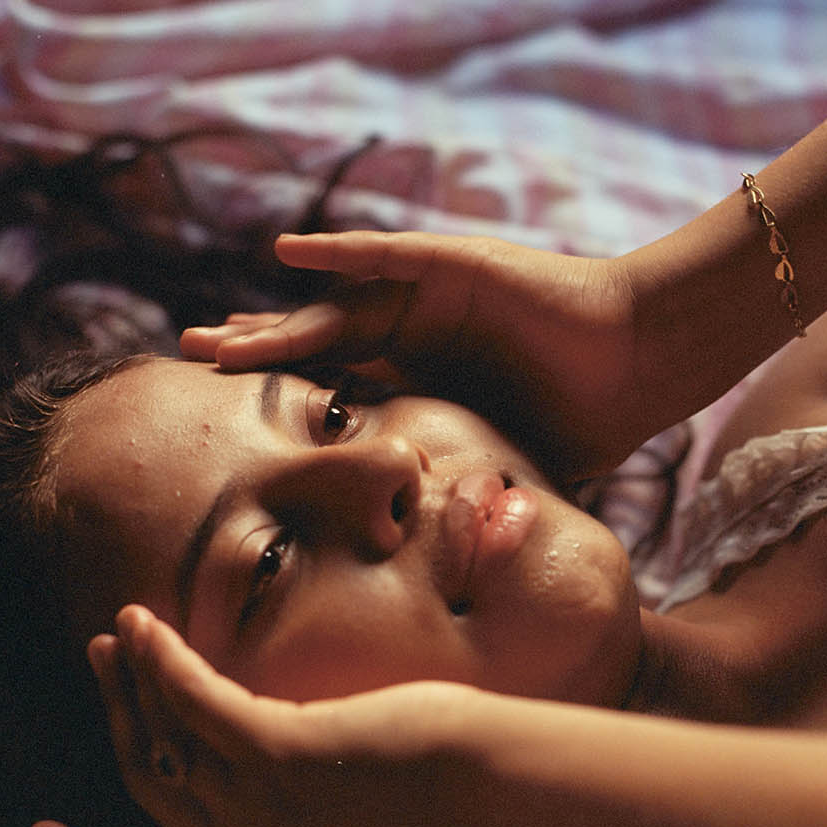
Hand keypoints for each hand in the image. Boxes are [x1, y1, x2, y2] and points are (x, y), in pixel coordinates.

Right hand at [28, 605, 485, 826]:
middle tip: (100, 665)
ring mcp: (260, 814)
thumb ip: (292, 816)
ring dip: (132, 677)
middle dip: (115, 722)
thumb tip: (254, 762)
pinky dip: (159, 660)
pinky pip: (191, 702)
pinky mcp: (277, 756)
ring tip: (121, 631)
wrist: (498, 789)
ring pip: (163, 741)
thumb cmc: (447, 800)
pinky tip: (144, 625)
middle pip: (150, 789)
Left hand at [179, 231, 647, 482]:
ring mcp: (429, 297)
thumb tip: (442, 574)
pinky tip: (286, 251)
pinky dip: (337, 252)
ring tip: (215, 335)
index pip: (334, 394)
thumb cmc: (583, 418)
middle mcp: (414, 334)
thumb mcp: (500, 466)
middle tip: (190, 369)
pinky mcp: (454, 266)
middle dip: (254, 361)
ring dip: (274, 322)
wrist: (637, 361)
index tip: (224, 432)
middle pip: (315, 348)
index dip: (281, 409)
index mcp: (419, 378)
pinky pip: (386, 256)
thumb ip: (463, 497)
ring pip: (333, 309)